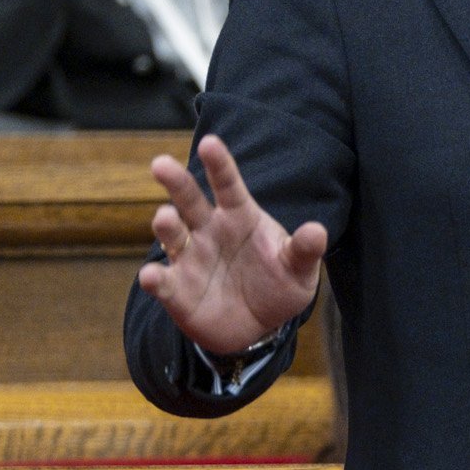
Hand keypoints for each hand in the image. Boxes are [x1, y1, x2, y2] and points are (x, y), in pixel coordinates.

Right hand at [136, 142, 326, 357]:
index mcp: (239, 216)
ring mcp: (190, 258)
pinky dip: (154, 278)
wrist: (258, 326)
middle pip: (189, 200)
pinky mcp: (176, 290)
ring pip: (172, 235)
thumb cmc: (278, 285)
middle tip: (161, 163)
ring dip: (166, 225)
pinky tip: (151, 276)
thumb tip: (318, 231)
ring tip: (165, 218)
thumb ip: (303, 251)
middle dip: (176, 182)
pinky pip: (162, 281)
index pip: (228, 185)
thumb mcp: (298, 270)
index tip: (210, 143)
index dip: (219, 164)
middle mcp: (209, 230)